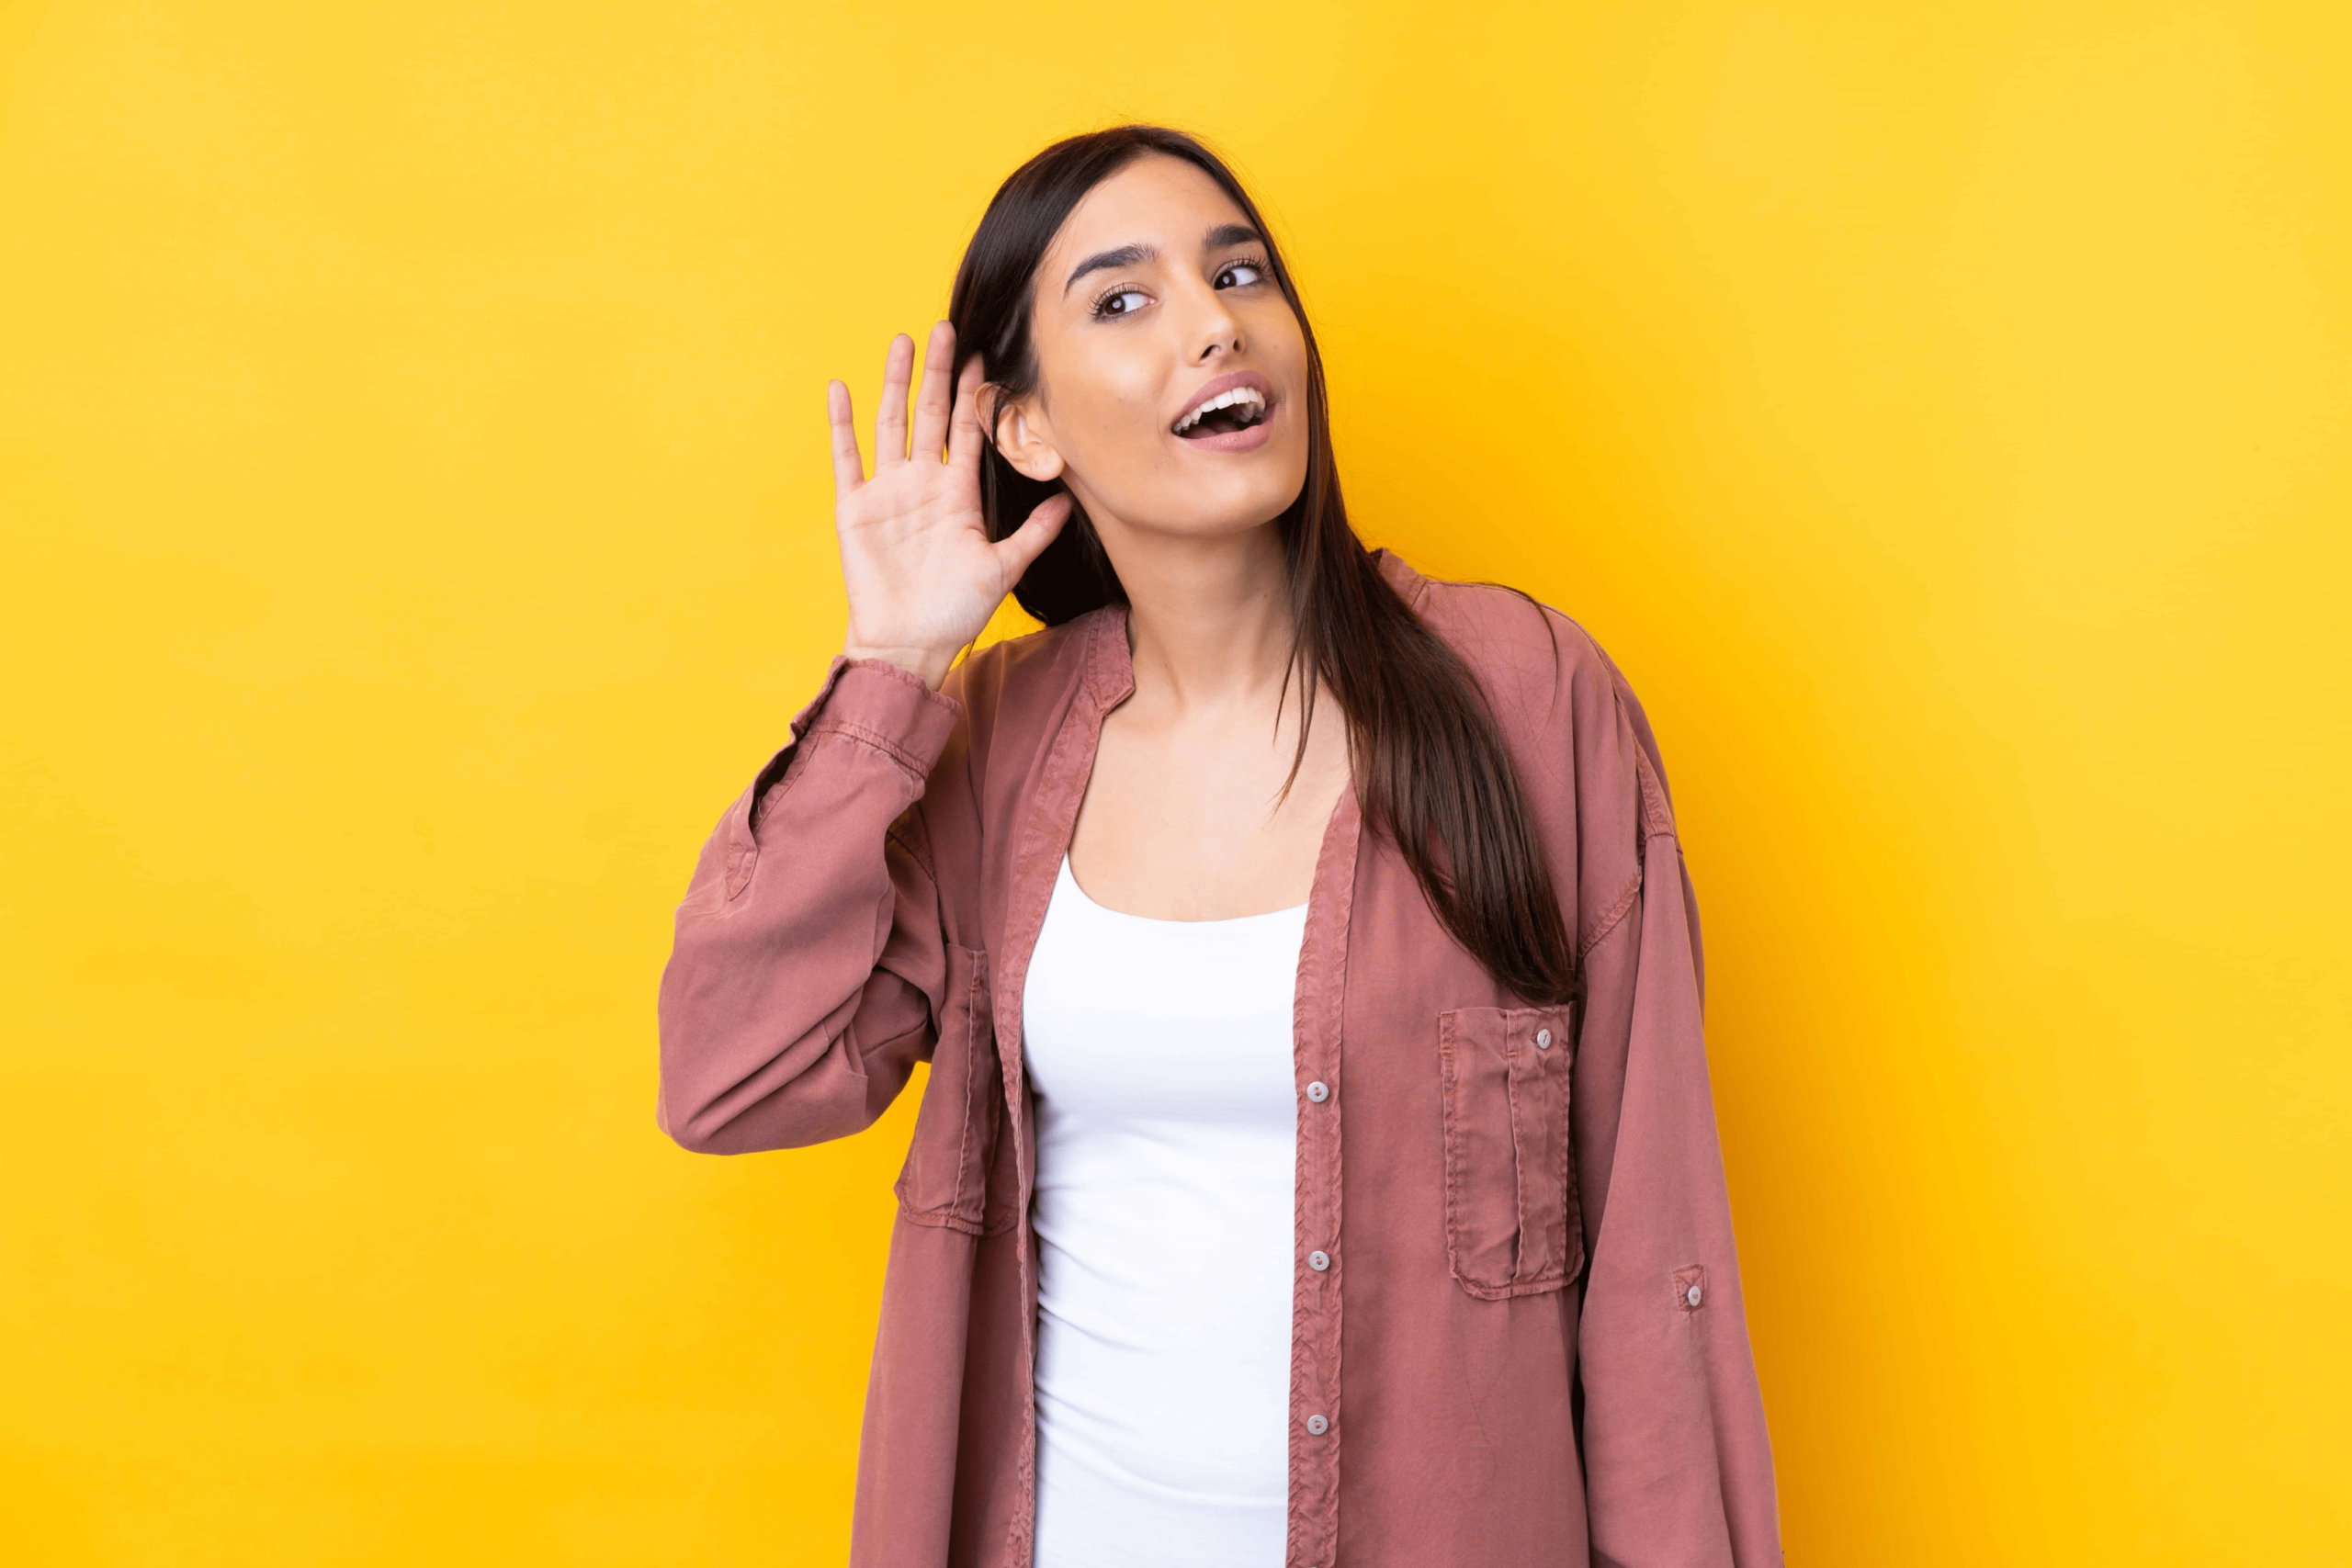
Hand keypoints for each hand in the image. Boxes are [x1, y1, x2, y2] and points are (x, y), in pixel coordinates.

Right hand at [827, 321, 1072, 690]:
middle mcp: (922, 484)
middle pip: (931, 414)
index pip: (969, 432)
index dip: (976, 395)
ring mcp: (887, 492)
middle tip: (945, 327)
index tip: (986, 355)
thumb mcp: (1003, 568)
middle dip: (938, 373)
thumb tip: (1070, 499)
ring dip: (894, 384)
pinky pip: (846, 457)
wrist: (909, 644)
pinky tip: (840, 388)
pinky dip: (841, 424)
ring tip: (901, 343)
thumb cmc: (955, 612)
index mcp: (957, 494)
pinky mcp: (854, 507)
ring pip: (891, 423)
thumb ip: (1035, 533)